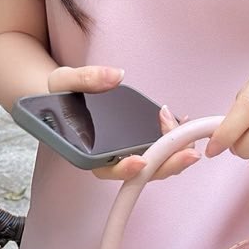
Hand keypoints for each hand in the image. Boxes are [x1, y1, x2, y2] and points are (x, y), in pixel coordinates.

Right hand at [45, 65, 200, 184]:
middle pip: (140, 172)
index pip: (106, 169)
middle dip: (166, 164)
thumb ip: (87, 79)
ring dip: (174, 153)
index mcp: (87, 151)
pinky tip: (184, 125)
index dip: (124, 169)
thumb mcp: (65, 81)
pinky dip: (173, 141)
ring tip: (188, 132)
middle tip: (189, 153)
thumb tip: (115, 75)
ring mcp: (125, 151)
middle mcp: (108, 157)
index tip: (140, 162)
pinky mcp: (135, 142)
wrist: (62, 92)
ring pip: (153, 164)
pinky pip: (157, 149)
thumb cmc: (60, 93)